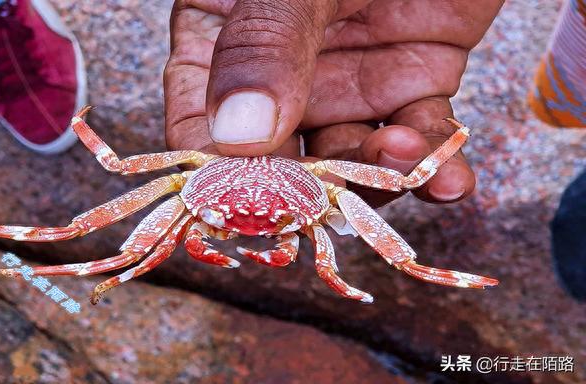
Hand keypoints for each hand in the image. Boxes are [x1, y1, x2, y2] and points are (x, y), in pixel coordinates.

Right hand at [164, 0, 502, 206]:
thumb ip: (264, 43)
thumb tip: (238, 134)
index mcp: (222, 41)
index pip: (201, 126)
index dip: (222, 174)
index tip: (255, 204)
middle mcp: (279, 75)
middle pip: (278, 160)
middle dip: (308, 189)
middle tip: (333, 202)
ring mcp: (344, 83)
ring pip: (350, 160)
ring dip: (376, 175)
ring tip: (400, 154)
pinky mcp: (409, 84)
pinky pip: (417, 137)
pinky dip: (436, 164)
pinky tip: (449, 181)